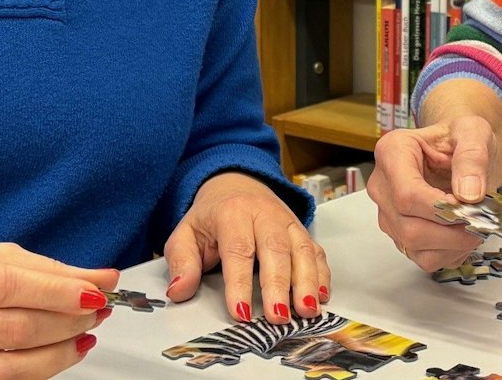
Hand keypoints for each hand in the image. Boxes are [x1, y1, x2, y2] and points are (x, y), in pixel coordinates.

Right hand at [0, 242, 115, 378]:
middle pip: (17, 329)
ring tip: (84, 333)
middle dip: (69, 321)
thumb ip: (41, 268)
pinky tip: (59, 353)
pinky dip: (40, 371)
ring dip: (62, 351)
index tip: (96, 291)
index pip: (9, 286)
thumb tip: (100, 278)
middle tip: (97, 309)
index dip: (58, 292)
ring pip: (14, 366)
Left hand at [165, 172, 329, 324]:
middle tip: (278, 317)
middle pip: (276, 249)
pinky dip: (322, 274)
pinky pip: (316, 250)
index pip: (238, 250)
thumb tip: (179, 291)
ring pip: (301, 249)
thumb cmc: (211, 217)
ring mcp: (287, 221)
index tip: (241, 313)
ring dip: (307, 282)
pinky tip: (322, 296)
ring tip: (306, 311)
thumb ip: (181, 262)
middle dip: (279, 285)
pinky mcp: (301, 230)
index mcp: (232, 214)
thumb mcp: (185, 233)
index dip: (240, 283)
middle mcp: (264, 214)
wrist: (235, 184)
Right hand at [367, 115, 501, 272]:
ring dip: (453, 244)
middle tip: (481, 219)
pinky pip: (423, 258)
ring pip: (415, 247)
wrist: (457, 150)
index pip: (406, 195)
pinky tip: (462, 233)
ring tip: (475, 224)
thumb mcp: (473, 132)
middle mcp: (382, 186)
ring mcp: (389, 213)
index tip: (469, 205)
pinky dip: (450, 253)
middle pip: (409, 227)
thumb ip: (472, 157)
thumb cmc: (458, 138)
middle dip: (452, 231)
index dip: (440, 209)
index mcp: (392, 152)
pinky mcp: (400, 235)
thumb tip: (468, 194)